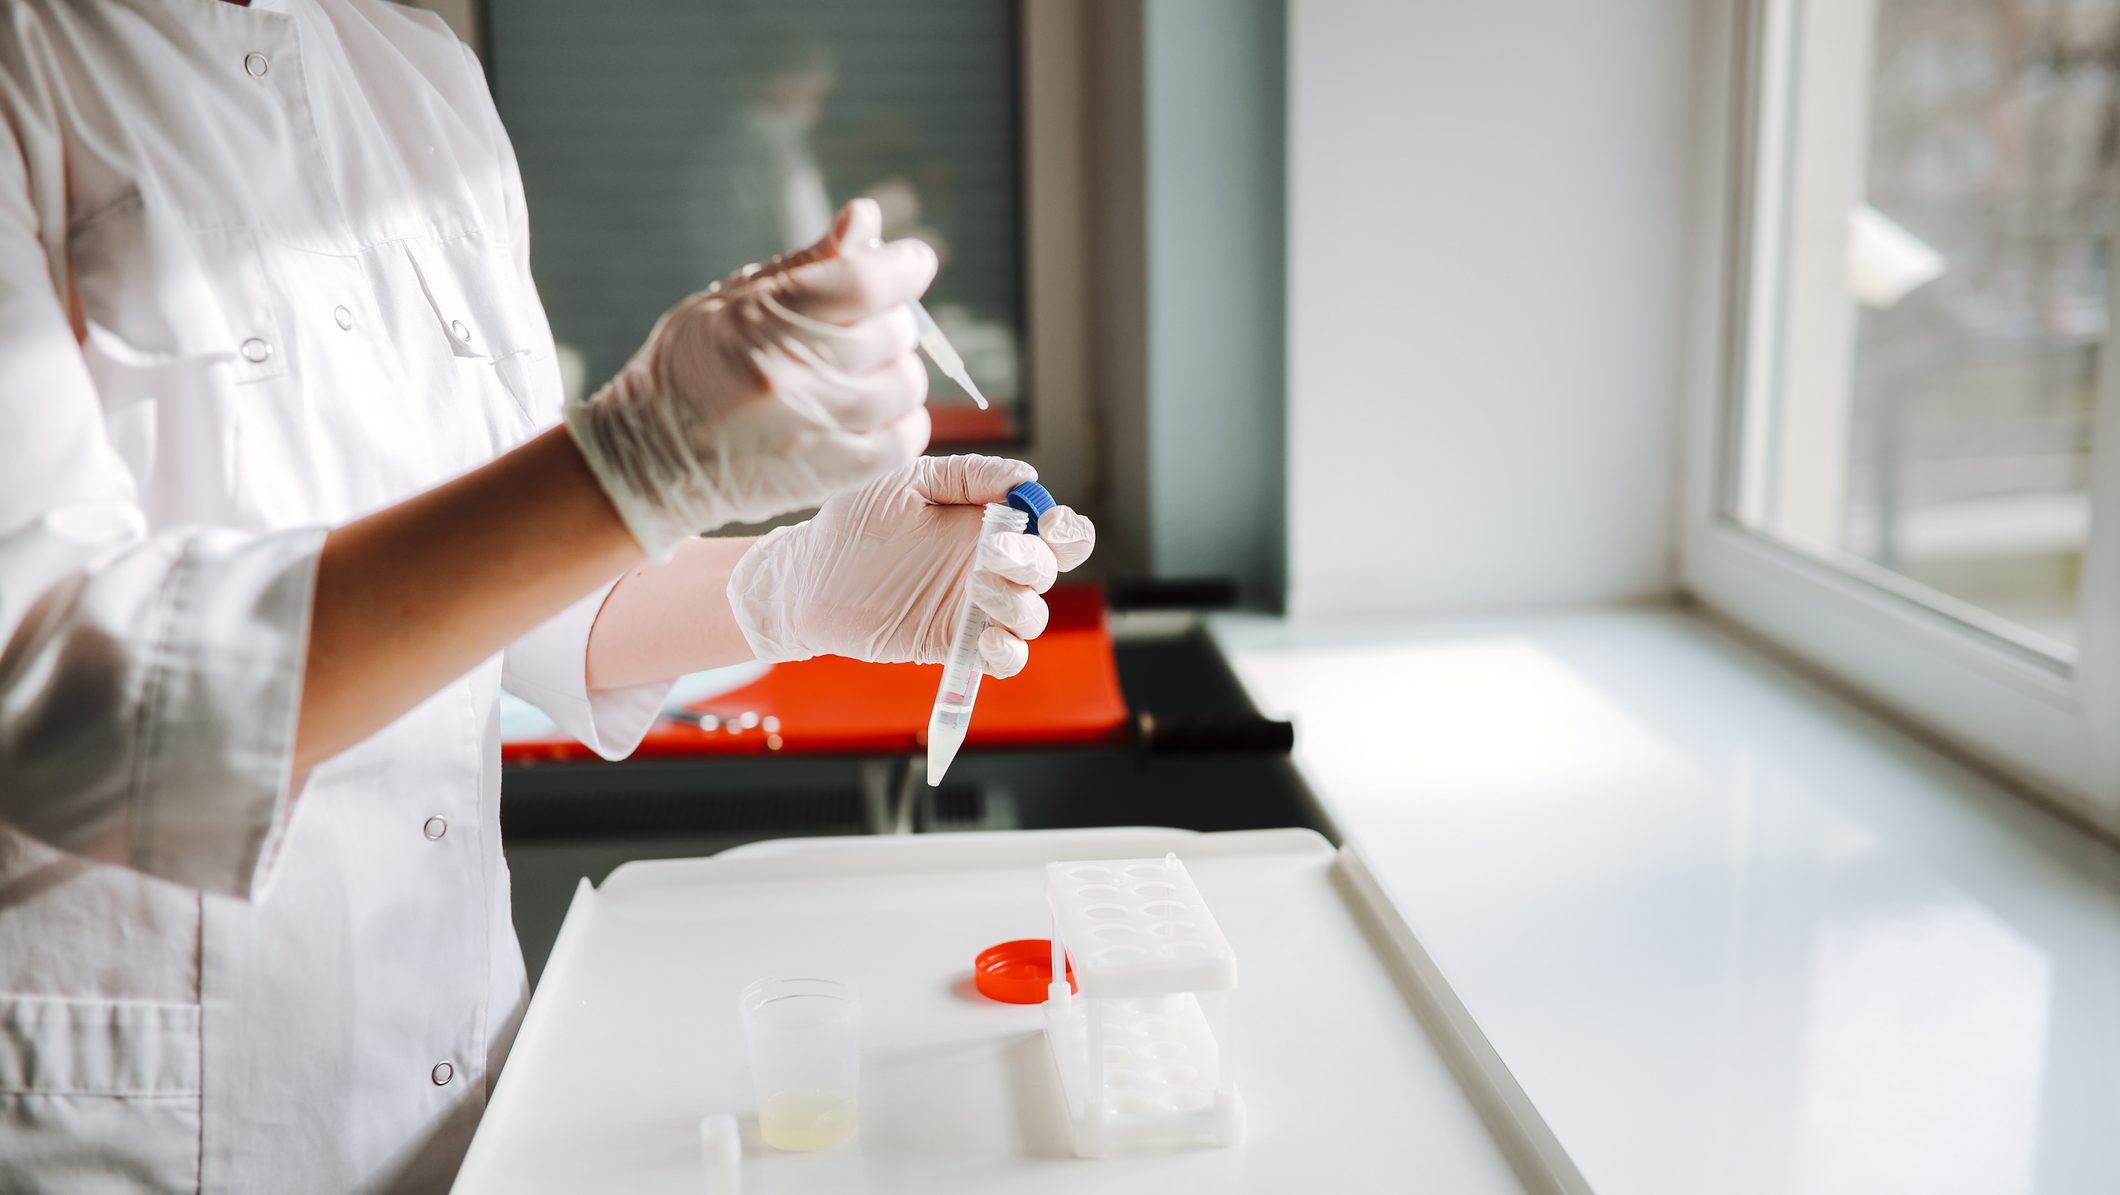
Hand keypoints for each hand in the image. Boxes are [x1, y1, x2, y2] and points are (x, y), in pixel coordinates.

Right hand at [566, 199, 935, 559]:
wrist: (648, 461)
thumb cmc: (691, 367)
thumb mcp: (732, 299)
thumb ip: (807, 263)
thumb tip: (865, 219)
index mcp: (762, 318)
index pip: (864, 282)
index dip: (904, 266)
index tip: (912, 262)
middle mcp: (789, 374)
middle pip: (893, 332)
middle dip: (890, 320)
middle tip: (863, 326)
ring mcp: (812, 428)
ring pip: (905, 384)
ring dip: (896, 371)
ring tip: (864, 371)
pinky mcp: (828, 474)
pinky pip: (905, 439)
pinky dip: (901, 420)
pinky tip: (872, 411)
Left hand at [727, 455, 1095, 674]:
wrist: (806, 576)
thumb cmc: (853, 524)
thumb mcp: (906, 482)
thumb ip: (967, 475)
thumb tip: (1025, 478)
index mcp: (989, 525)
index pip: (1054, 531)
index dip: (1066, 529)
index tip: (1048, 524)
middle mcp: (990, 567)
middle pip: (1048, 570)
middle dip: (1034, 561)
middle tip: (992, 553)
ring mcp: (974, 608)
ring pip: (1031, 615)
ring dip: (1019, 603)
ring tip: (979, 587)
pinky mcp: (954, 644)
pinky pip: (1004, 658)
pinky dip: (1009, 653)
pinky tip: (988, 640)